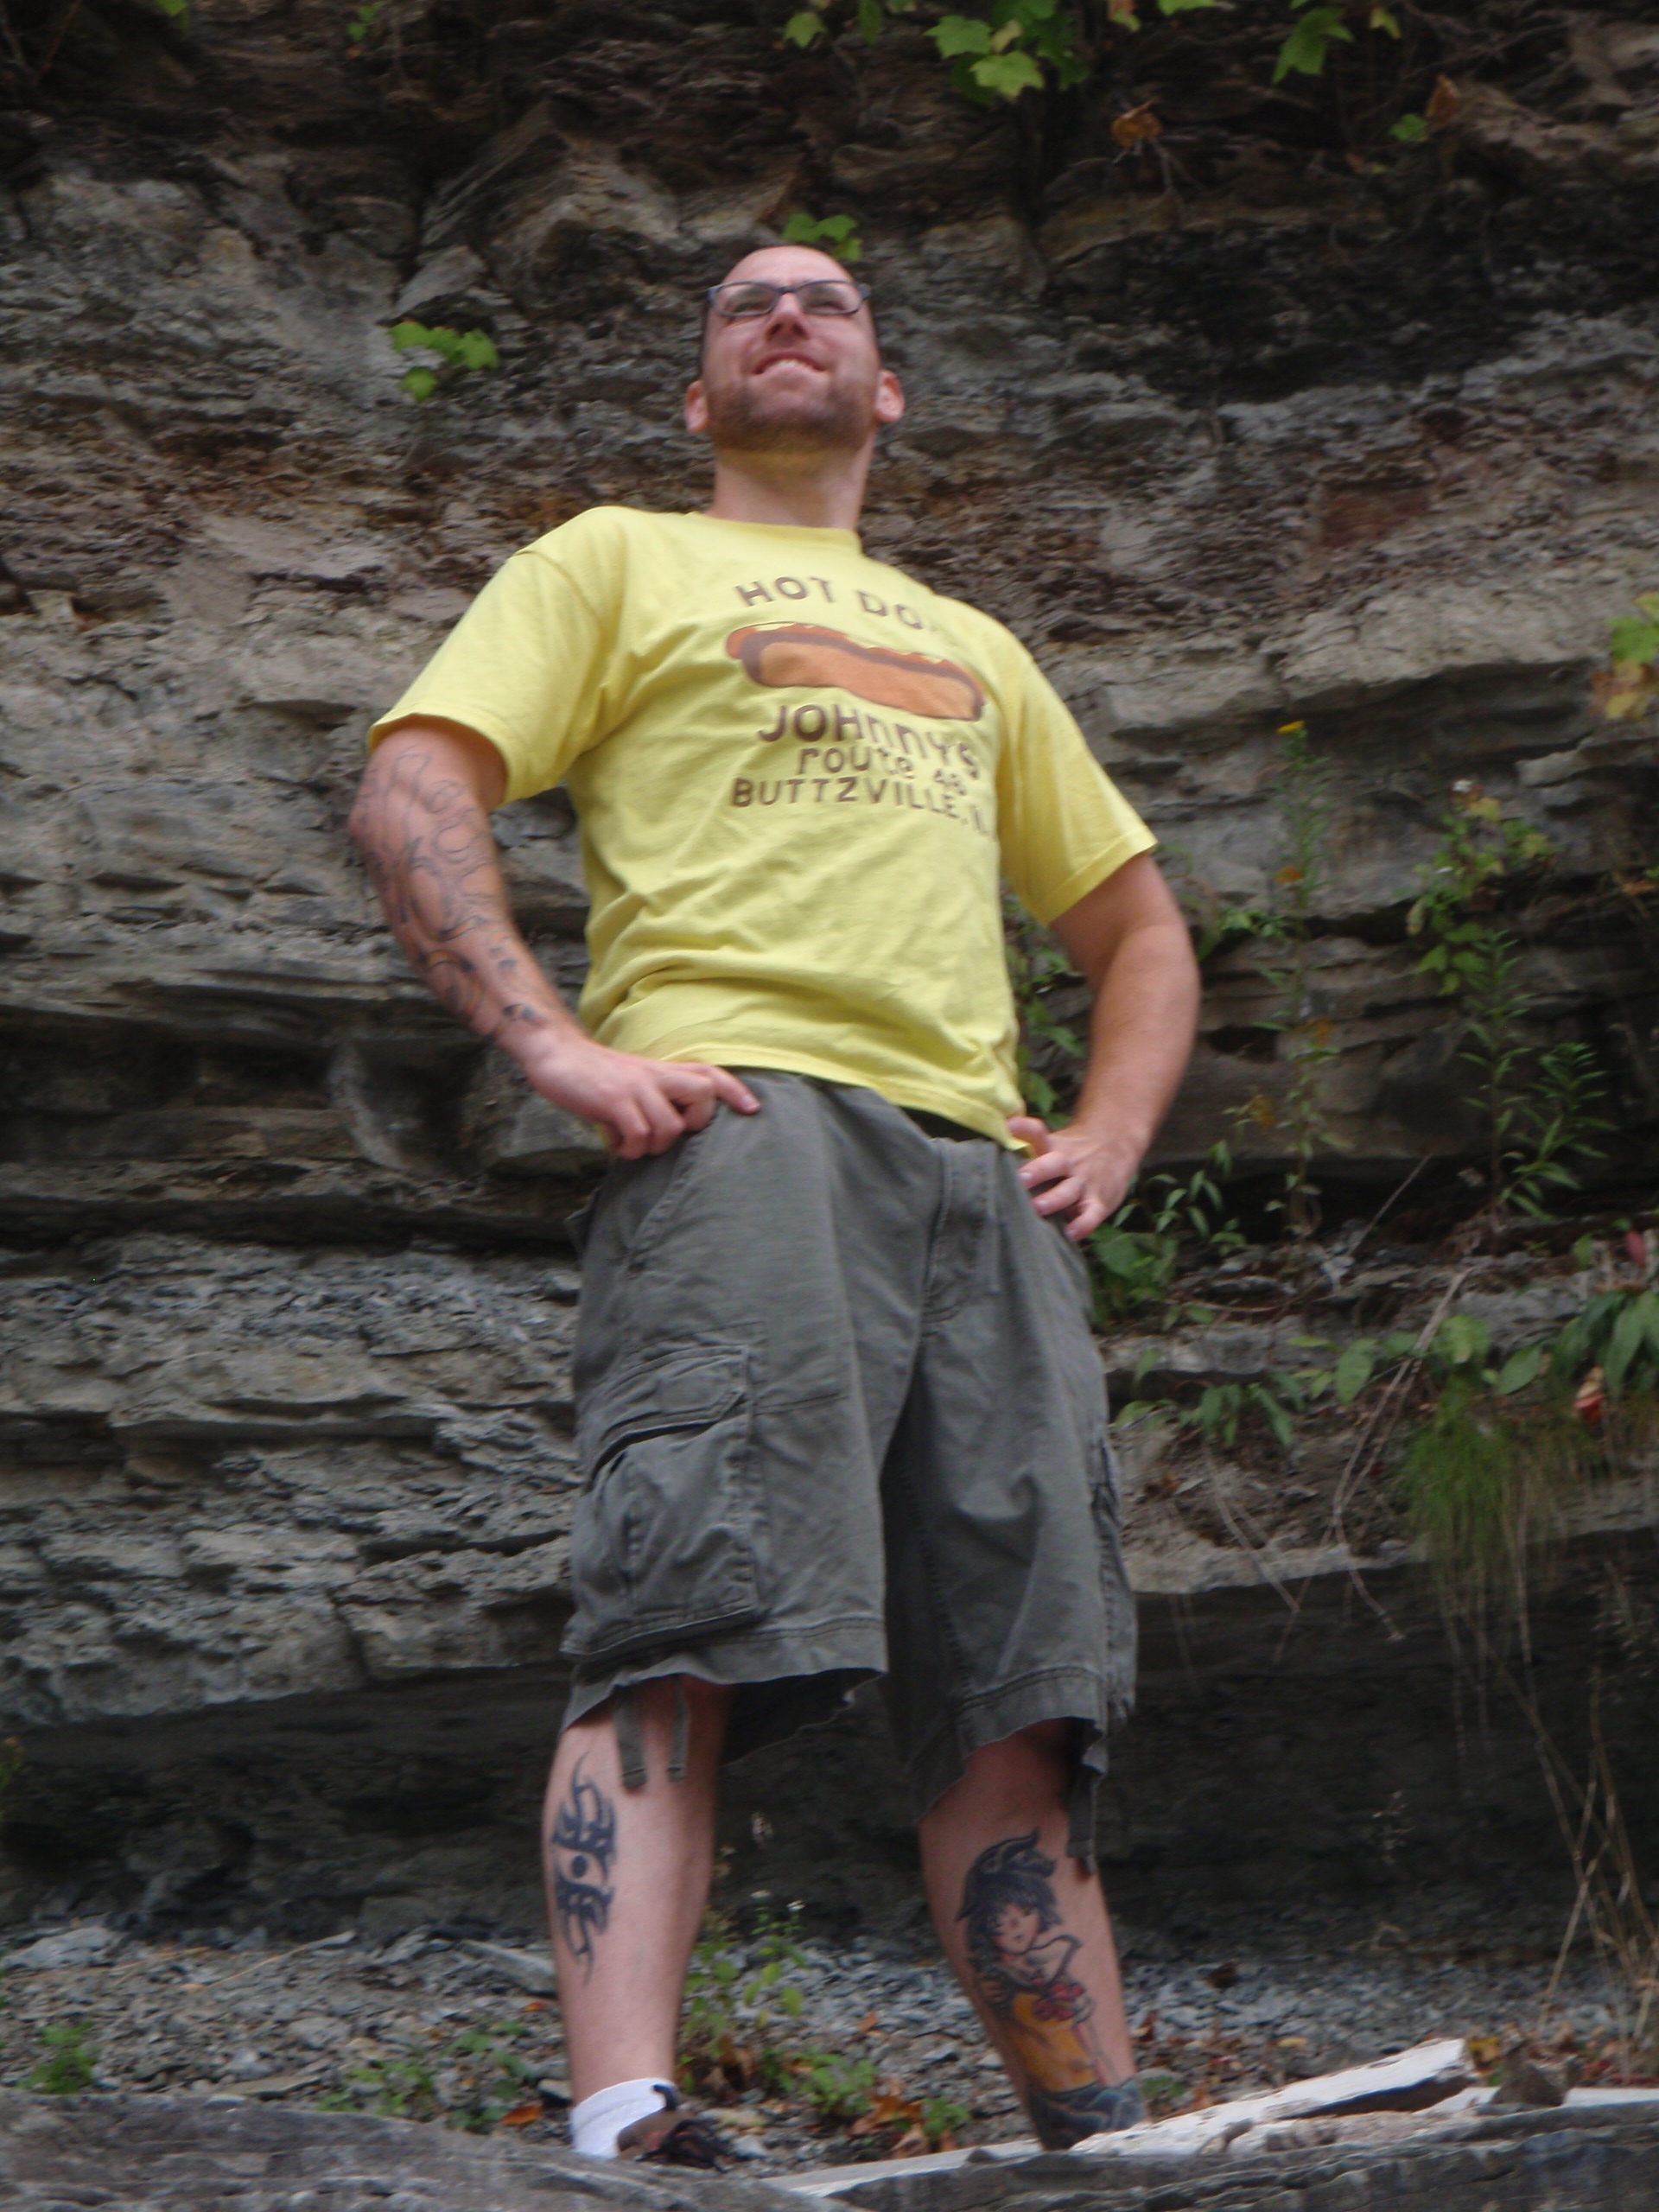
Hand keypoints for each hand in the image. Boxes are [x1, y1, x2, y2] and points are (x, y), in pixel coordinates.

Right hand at [517, 1030, 759, 1158]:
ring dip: (652, 1146)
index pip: (709, 1074)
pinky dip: (628, 1148)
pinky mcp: (614, 1100)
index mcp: (662, 1071)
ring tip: (631, 1143)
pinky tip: (615, 1144)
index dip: (734, 1091)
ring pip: (670, 1127)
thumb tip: (675, 1131)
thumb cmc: (596, 1077)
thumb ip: (657, 1098)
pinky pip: (638, 1134)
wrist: (556, 1054)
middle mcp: (655, 1075)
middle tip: (667, 1133)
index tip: (752, 1109)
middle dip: (694, 1123)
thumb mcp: (634, 1081)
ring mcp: (636, 1086)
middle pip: (702, 1093)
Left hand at [1009, 1115, 1140, 1241]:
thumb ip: (1028, 1147)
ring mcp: (1085, 1182)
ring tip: (1037, 1208)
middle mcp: (1068, 1163)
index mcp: (1053, 1148)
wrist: (1116, 1145)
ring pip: (1069, 1191)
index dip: (1024, 1128)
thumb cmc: (1072, 1152)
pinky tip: (1069, 1234)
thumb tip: (994, 1142)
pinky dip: (1082, 1225)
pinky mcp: (1100, 1202)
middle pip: (1053, 1164)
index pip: (1038, 1133)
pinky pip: (1091, 1215)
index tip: (1008, 1126)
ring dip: (1053, 1199)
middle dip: (1037, 1171)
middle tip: (1020, 1179)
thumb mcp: (1054, 1143)